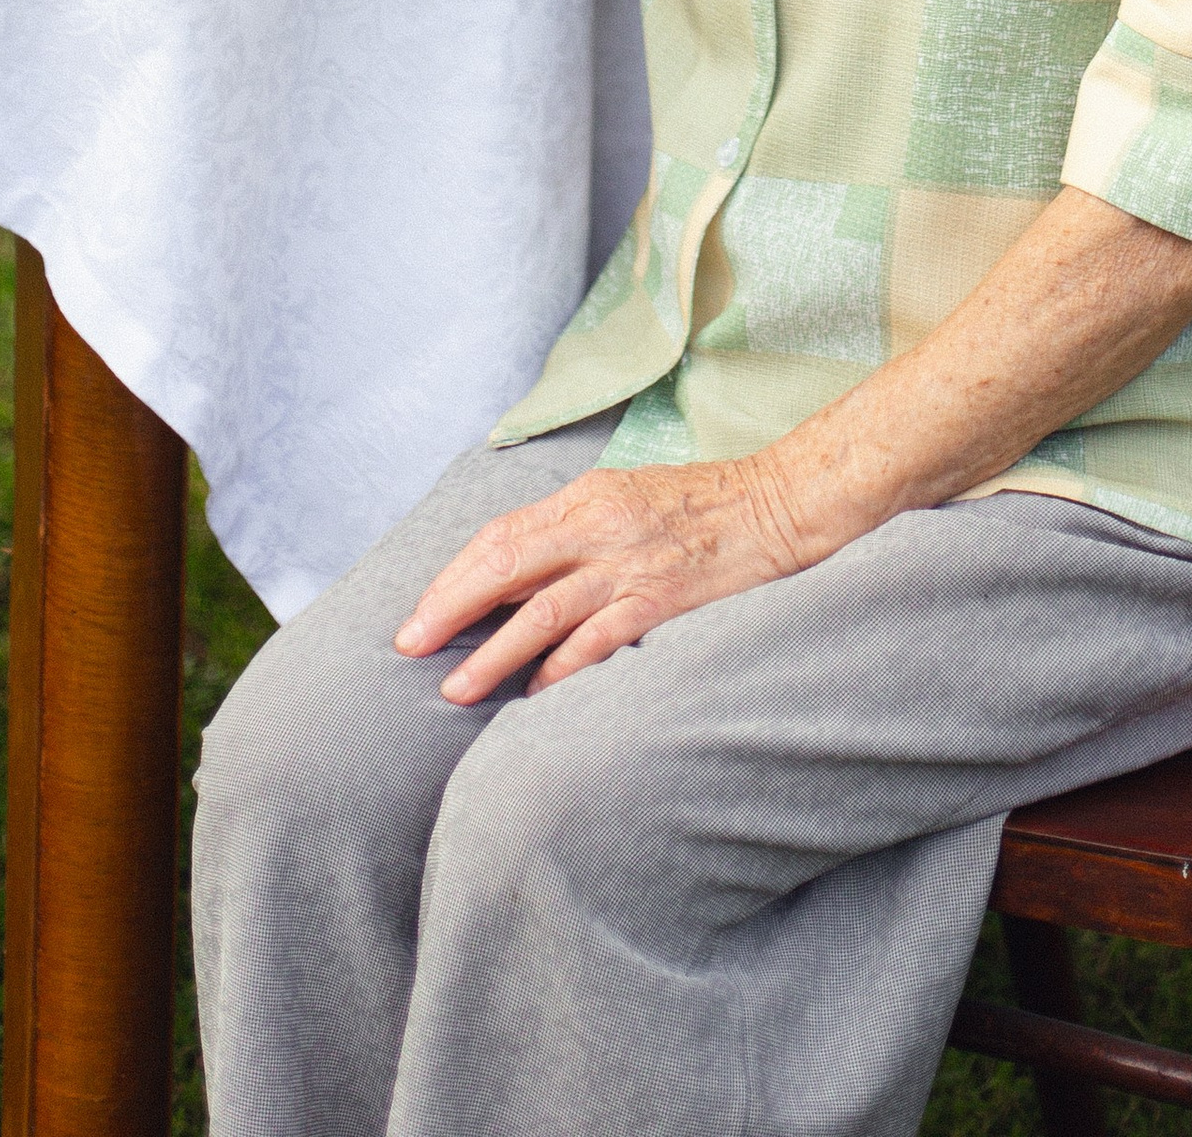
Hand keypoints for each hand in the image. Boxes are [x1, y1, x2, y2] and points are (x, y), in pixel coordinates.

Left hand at [394, 455, 826, 701]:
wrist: (783, 499)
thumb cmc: (706, 500)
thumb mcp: (629, 496)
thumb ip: (577, 529)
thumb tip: (520, 573)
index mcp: (586, 495)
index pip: (500, 536)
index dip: (453, 576)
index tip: (419, 614)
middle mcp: (599, 524)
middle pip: (504, 565)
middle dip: (450, 608)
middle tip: (409, 647)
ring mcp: (629, 563)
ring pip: (540, 610)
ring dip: (491, 652)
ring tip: (455, 688)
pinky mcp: (662, 598)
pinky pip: (597, 640)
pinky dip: (560, 669)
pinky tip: (535, 696)